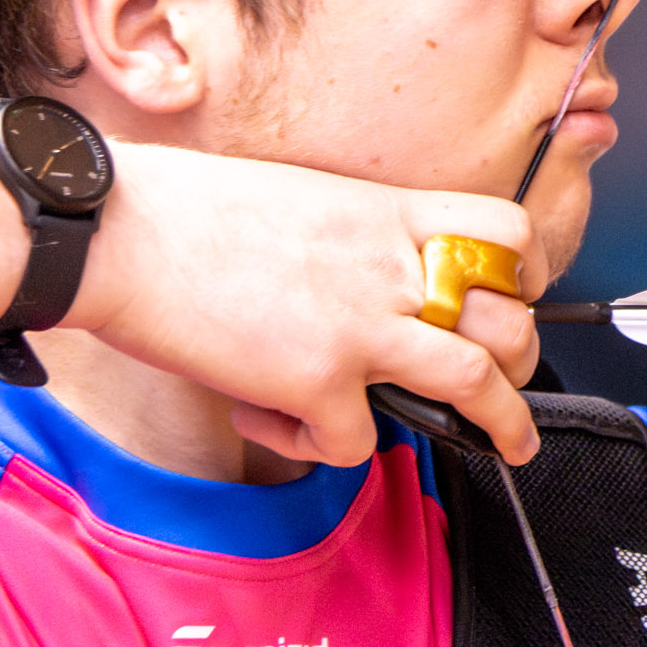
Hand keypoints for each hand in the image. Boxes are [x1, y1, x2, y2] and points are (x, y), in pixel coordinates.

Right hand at [64, 142, 550, 466]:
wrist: (120, 231)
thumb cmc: (190, 210)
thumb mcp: (307, 199)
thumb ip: (357, 240)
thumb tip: (373, 284)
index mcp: (389, 214)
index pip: (504, 233)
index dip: (526, 272)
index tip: (519, 297)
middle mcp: (390, 269)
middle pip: (506, 319)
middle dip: (522, 363)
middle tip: (511, 387)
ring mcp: (360, 326)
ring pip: (475, 381)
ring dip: (504, 423)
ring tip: (508, 447)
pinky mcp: (316, 381)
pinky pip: (359, 440)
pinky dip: (332, 447)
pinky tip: (292, 428)